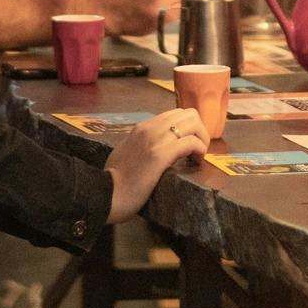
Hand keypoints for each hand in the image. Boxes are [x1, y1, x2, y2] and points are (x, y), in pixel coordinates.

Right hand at [104, 107, 208, 223]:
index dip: (187, 128)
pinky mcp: (161, 154)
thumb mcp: (126, 153)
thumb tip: (152, 151)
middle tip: (196, 150)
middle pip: (189, 114)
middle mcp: (150, 128)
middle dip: (199, 131)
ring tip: (197, 157)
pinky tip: (195, 162)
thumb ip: (140, 146)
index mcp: (142, 128)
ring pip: (193, 123)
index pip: (174, 114)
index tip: (188, 146)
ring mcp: (156, 139)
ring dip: (201, 139)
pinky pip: (191, 142)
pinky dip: (199, 150)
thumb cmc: (114, 181)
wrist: (105, 194)